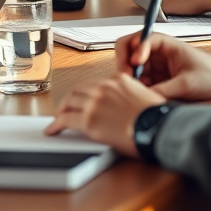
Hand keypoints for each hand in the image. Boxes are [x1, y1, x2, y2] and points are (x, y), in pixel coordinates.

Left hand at [44, 74, 162, 156]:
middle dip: (69, 100)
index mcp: (118, 80)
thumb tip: (125, 106)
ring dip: (61, 111)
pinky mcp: (89, 120)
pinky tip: (53, 130)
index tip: (81, 99)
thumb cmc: (157, 118)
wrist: (157, 128)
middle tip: (65, 108)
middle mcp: (104, 88)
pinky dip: (56, 125)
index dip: (84, 92)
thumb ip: (129, 96)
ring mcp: (95, 102)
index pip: (94, 83)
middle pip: (78, 90)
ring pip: (69, 103)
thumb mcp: (144, 97)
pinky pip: (66, 120)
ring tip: (58, 119)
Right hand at [113, 31, 210, 100]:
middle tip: (127, 80)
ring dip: (128, 79)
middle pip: (127, 49)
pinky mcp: (153, 78)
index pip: (141, 38)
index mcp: (164, 43)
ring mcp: (152, 65)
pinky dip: (135, 88)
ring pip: (129, 67)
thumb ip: (166, 89)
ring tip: (135, 93)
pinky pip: (137, 81)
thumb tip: (146, 98)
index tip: (135, 64)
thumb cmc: (209, 73)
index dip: (136, 50)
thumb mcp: (188, 84)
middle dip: (124, 64)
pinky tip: (141, 97)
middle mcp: (154, 51)